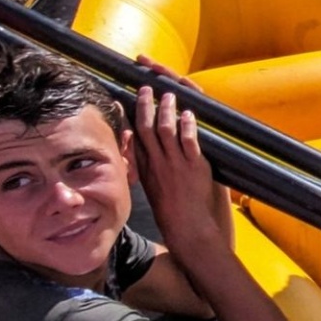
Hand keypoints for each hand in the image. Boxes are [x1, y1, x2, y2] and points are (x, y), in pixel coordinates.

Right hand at [132, 85, 227, 254]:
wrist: (189, 230)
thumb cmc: (173, 212)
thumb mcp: (154, 190)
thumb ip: (150, 170)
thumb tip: (145, 153)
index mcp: (146, 170)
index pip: (135, 138)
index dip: (130, 117)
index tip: (126, 102)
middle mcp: (158, 165)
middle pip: (147, 128)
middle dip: (146, 106)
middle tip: (146, 89)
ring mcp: (175, 165)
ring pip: (166, 130)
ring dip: (167, 110)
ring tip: (169, 95)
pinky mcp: (194, 168)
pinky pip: (189, 141)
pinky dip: (188, 125)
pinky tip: (189, 114)